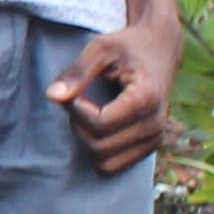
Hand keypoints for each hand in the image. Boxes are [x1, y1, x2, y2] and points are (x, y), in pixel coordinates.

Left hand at [52, 17, 183, 171]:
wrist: (160, 48)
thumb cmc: (127, 46)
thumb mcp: (100, 47)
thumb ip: (77, 71)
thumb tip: (52, 96)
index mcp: (146, 97)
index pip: (100, 124)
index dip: (77, 110)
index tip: (75, 92)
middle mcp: (156, 123)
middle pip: (100, 147)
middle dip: (79, 126)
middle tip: (78, 101)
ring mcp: (156, 138)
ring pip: (105, 163)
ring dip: (87, 141)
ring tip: (89, 114)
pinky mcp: (151, 146)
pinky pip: (113, 166)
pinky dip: (98, 151)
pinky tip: (99, 126)